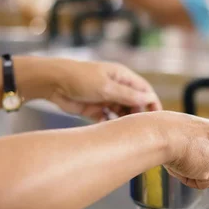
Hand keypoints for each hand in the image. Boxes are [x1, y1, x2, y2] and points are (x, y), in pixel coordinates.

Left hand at [29, 58, 161, 120]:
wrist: (52, 83)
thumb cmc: (80, 79)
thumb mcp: (106, 87)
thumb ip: (127, 95)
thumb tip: (148, 99)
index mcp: (122, 76)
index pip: (144, 90)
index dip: (151, 103)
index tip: (156, 118)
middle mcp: (116, 87)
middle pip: (134, 102)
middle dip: (138, 114)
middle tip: (139, 127)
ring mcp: (106, 98)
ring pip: (122, 112)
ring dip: (124, 120)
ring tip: (125, 130)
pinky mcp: (95, 109)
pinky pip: (108, 119)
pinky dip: (110, 125)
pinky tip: (110, 131)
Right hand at [157, 112, 208, 188]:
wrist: (165, 135)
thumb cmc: (171, 131)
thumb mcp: (193, 133)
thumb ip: (204, 145)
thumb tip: (202, 163)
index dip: (208, 161)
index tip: (196, 160)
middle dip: (207, 173)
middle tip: (189, 168)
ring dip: (199, 177)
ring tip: (183, 166)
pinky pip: (202, 185)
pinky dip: (190, 181)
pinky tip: (181, 169)